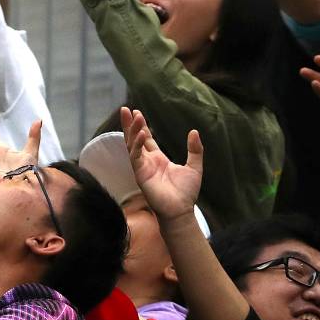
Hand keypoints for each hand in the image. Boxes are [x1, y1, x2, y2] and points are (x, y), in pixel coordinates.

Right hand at [120, 107, 203, 221]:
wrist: (181, 210)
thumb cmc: (186, 192)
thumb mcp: (195, 167)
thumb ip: (194, 150)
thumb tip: (194, 131)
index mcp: (158, 159)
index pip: (146, 139)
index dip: (141, 126)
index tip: (137, 112)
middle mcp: (147, 161)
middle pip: (134, 139)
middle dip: (129, 124)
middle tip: (125, 109)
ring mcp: (142, 167)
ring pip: (132, 145)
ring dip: (132, 130)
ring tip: (133, 115)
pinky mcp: (140, 174)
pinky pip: (136, 156)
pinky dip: (137, 145)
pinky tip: (142, 134)